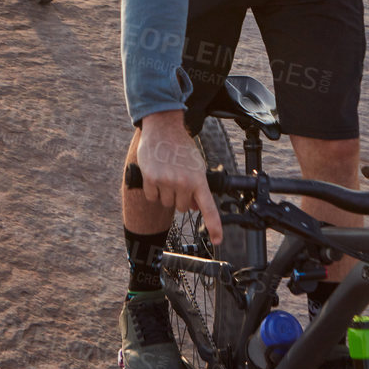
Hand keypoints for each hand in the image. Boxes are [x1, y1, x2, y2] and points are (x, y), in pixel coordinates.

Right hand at [136, 111, 219, 242]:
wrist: (163, 129)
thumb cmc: (181, 147)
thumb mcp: (196, 166)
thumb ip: (197, 187)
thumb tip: (194, 207)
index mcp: (199, 179)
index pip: (209, 208)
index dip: (214, 226)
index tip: (217, 240)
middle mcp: (184, 183)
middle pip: (182, 208)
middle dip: (180, 198)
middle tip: (177, 180)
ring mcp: (167, 182)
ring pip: (167, 203)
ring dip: (166, 194)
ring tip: (167, 174)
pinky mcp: (151, 179)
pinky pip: (152, 197)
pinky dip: (153, 190)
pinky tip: (156, 175)